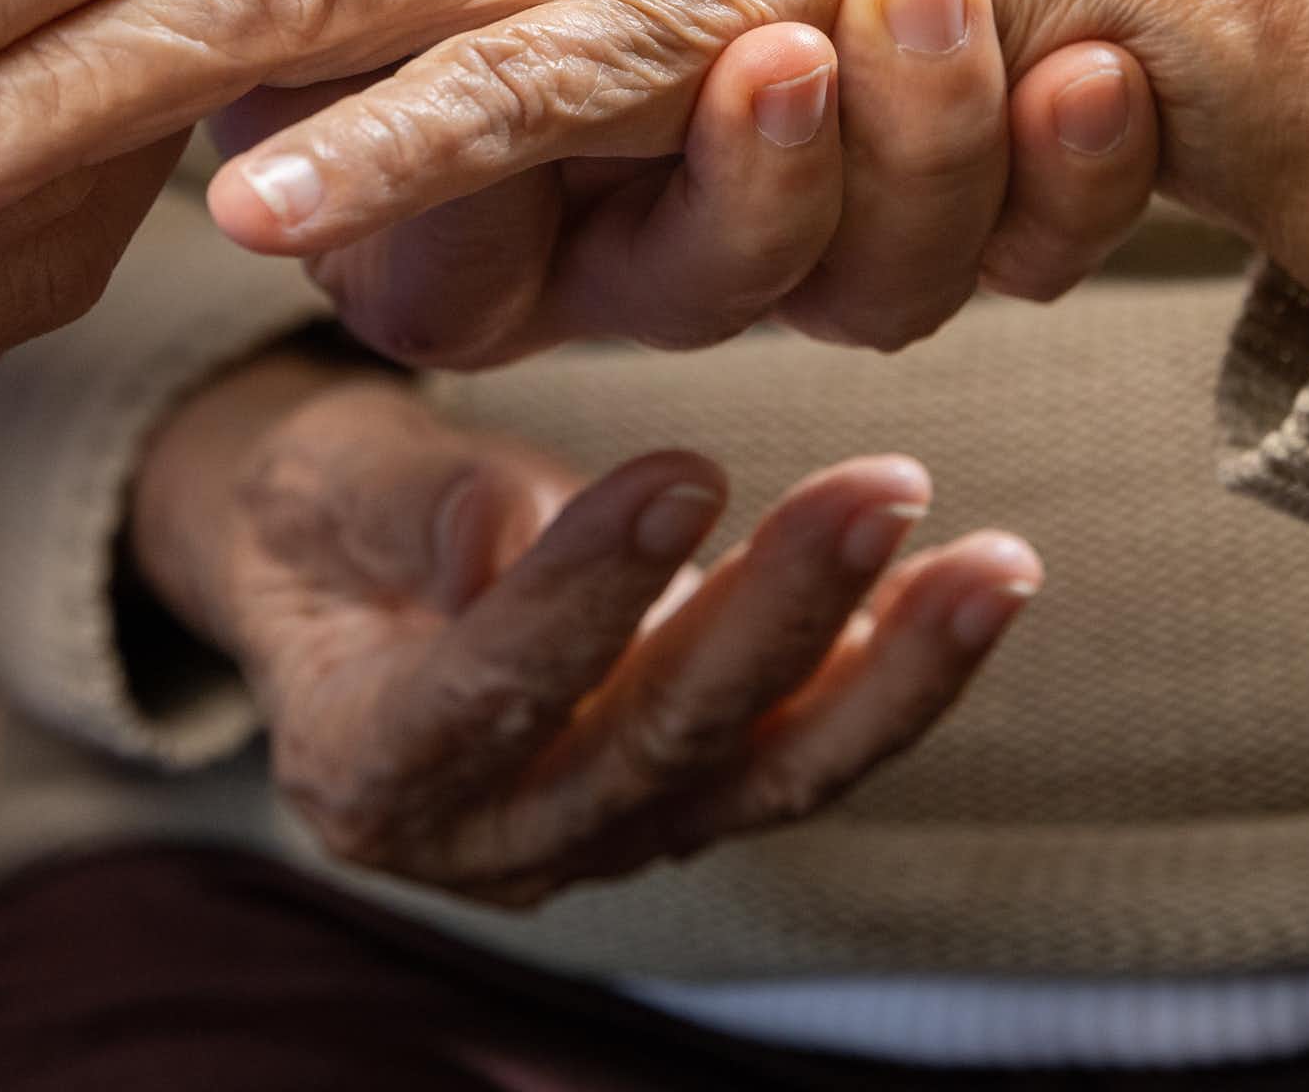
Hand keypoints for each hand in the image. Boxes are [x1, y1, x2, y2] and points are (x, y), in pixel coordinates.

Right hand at [128, 354, 1039, 907]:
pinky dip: (894, 681)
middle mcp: (491, 837)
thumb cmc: (319, 513)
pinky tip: (971, 592)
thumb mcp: (318, 483)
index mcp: (368, 766)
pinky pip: (801, 756)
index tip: (683, 471)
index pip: (489, 693)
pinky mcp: (684, 802)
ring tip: (990, 563)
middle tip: (877, 492)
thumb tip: (501, 528)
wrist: (343, 576)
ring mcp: (600, 834)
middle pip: (653, 745)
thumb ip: (407, 506)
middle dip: (780, 616)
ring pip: (761, 773)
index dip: (586, 591)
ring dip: (888, 669)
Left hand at [211, 0, 1149, 364]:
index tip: (1107, 68)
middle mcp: (748, 210)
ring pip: (727, 289)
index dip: (1081, 166)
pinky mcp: (434, 267)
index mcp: (858, 98)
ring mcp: (597, 256)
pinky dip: (434, 190)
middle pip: (902, 275)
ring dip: (766, 180)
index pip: (1029, 197)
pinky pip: (462, 274)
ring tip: (769, 60)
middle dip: (935, 152)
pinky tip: (441, 164)